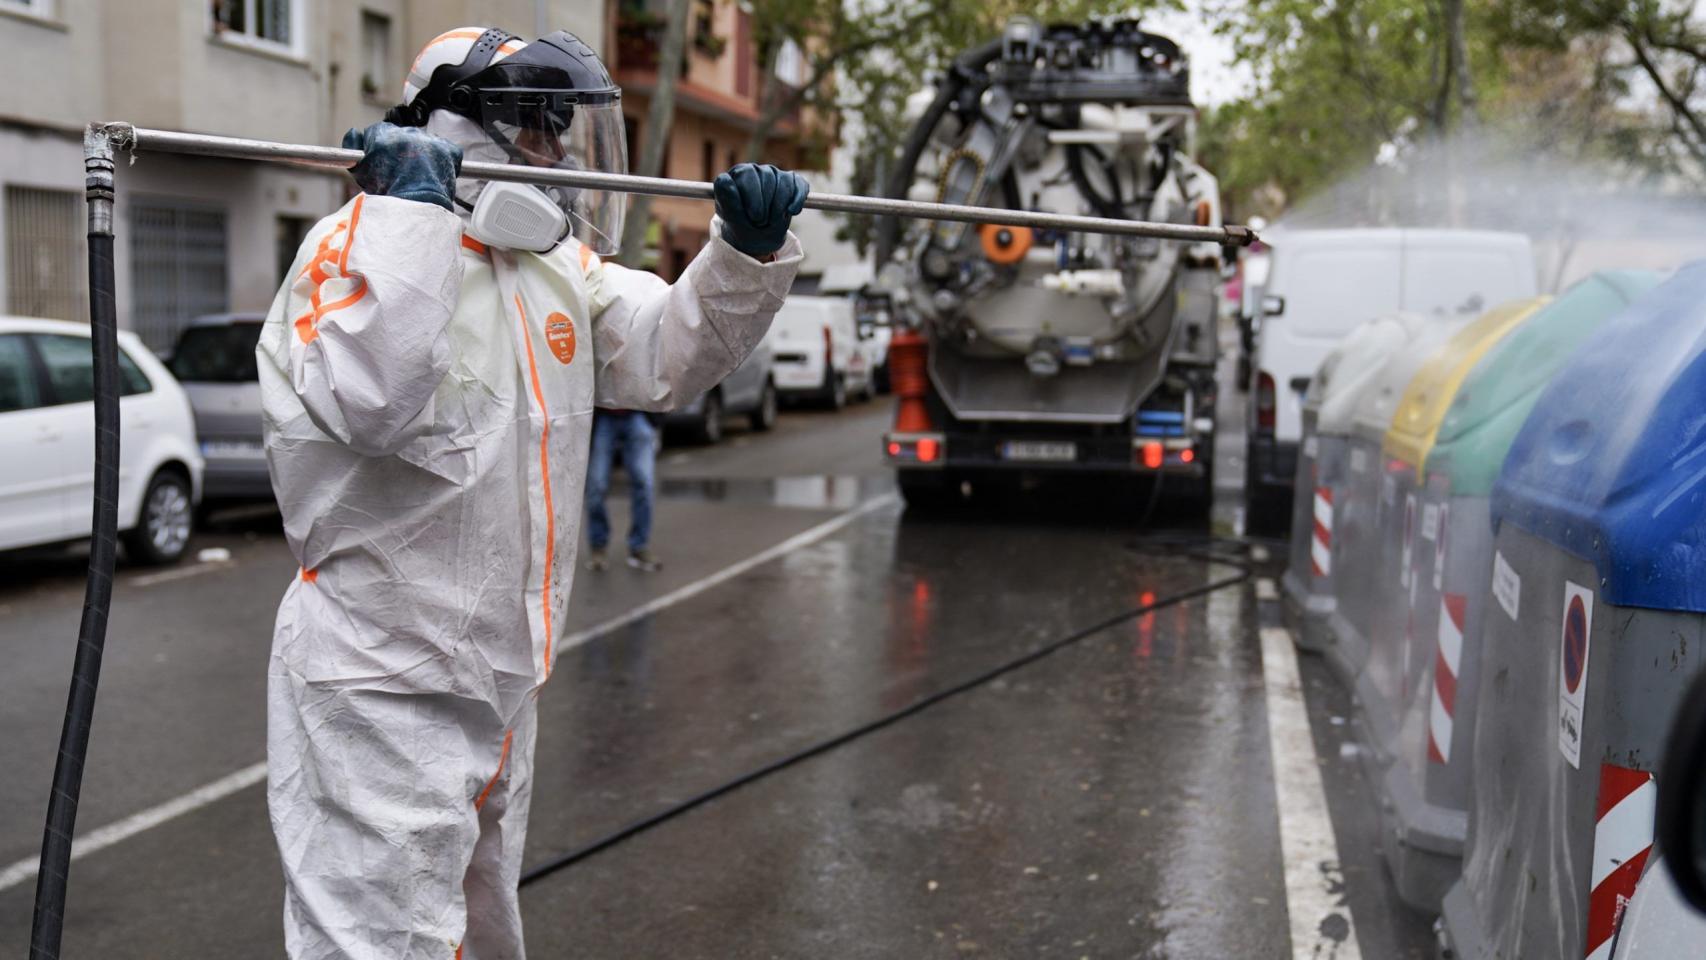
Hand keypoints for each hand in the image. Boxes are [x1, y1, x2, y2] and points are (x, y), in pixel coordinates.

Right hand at [342, 122, 461, 211]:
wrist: (415, 207)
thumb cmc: (385, 192)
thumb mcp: (359, 170)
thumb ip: (351, 145)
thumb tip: (354, 132)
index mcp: (383, 134)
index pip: (379, 131)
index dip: (380, 146)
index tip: (384, 159)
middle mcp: (407, 132)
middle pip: (402, 135)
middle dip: (401, 149)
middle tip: (402, 170)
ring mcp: (429, 140)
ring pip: (424, 141)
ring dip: (421, 153)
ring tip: (418, 174)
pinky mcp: (448, 149)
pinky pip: (446, 148)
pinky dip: (443, 157)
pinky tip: (435, 172)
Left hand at [713, 163, 809, 258]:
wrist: (757, 238)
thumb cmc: (741, 225)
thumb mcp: (732, 218)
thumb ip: (727, 199)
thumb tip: (724, 179)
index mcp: (738, 175)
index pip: (747, 174)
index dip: (753, 197)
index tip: (752, 217)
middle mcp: (756, 170)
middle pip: (768, 177)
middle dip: (766, 205)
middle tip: (760, 222)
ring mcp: (775, 174)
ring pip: (784, 183)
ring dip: (779, 207)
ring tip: (771, 221)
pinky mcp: (792, 182)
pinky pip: (799, 186)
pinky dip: (796, 200)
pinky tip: (791, 212)